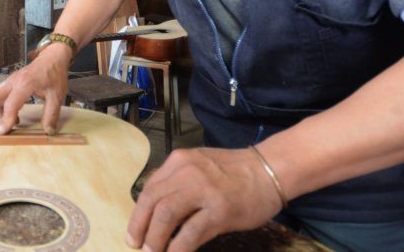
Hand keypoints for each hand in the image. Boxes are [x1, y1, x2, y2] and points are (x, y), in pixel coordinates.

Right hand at [0, 47, 71, 134]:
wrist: (52, 58)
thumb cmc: (54, 75)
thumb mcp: (57, 95)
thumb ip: (51, 113)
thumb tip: (48, 131)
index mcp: (25, 84)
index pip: (11, 104)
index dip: (6, 119)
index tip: (2, 132)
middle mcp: (14, 82)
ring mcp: (11, 81)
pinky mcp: (11, 82)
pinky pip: (0, 94)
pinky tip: (7, 116)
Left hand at [126, 147, 283, 250]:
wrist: (269, 170)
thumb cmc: (234, 171)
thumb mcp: (199, 165)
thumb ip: (177, 181)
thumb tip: (155, 209)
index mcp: (179, 161)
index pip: (149, 188)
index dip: (138, 212)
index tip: (134, 229)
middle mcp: (187, 172)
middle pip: (152, 202)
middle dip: (139, 226)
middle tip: (135, 244)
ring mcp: (204, 191)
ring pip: (166, 216)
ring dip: (155, 238)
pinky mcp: (219, 211)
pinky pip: (190, 233)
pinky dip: (177, 249)